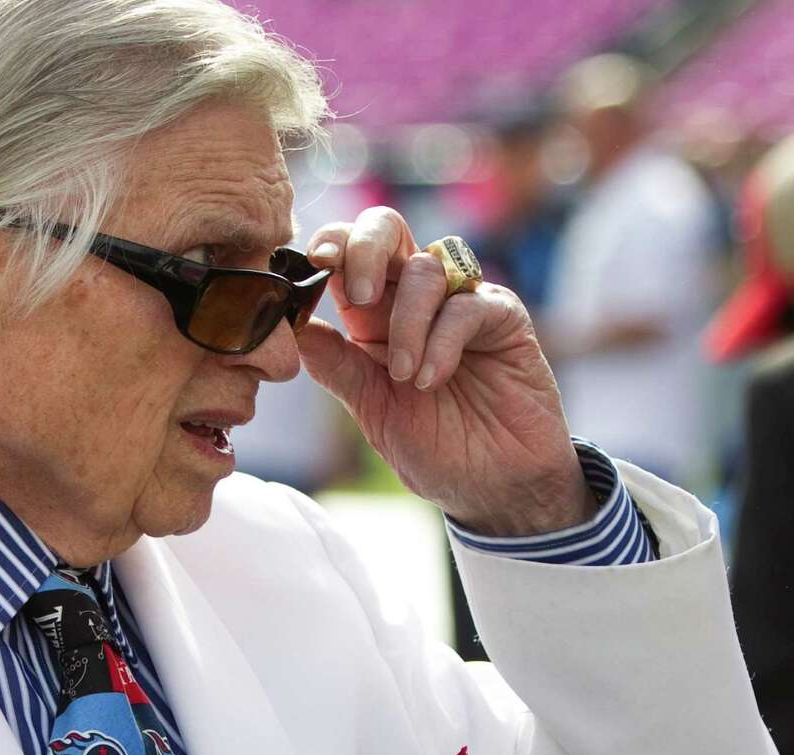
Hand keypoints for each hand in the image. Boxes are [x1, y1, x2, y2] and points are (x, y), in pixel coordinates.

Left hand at [297, 207, 595, 536]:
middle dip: (365, 249)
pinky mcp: (501, 317)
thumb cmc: (436, 449)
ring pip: (423, 268)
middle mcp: (413, 301)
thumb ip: (336, 367)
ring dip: (407, 322)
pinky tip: (433, 379)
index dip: (328, 247)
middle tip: (360, 295)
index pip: (345, 257)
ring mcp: (459, 303)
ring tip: (406, 378)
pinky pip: (465, 304)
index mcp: (372, 318)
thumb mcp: (373, 411)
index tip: (313, 265)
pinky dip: (442, 340)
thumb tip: (292, 327)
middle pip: (386, 230)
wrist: (496, 486)